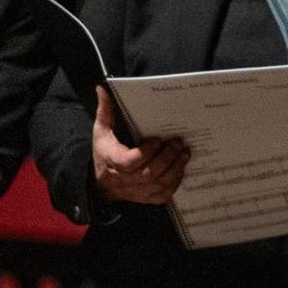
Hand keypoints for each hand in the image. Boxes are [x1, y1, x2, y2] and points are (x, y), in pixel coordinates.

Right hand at [91, 86, 189, 203]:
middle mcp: (125, 180)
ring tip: (185, 153)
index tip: (157, 139)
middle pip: (150, 173)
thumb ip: (105, 111)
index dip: (147, 152)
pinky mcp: (147, 199)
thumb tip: (103, 88)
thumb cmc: (105, 152)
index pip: (131, 162)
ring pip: (159, 184)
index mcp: (113, 162)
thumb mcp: (102, 131)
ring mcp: (137, 192)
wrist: (103, 182)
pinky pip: (165, 194)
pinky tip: (181, 168)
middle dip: (167, 157)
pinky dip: (175, 182)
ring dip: (175, 168)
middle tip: (178, 143)